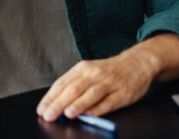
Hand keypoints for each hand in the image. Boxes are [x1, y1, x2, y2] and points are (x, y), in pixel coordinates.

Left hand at [36, 34, 178, 121]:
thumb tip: (57, 104)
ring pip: (91, 94)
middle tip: (48, 115)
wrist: (137, 62)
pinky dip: (99, 109)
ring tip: (67, 113)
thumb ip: (75, 86)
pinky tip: (90, 115)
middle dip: (59, 103)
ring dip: (79, 104)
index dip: (50, 97)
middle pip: (74, 89)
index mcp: (83, 68)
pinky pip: (109, 102)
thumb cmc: (109, 71)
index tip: (41, 109)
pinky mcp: (122, 93)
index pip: (62, 83)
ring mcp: (109, 83)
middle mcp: (94, 74)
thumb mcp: (89, 72)